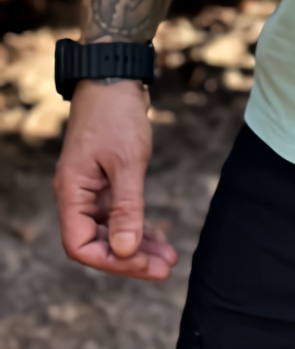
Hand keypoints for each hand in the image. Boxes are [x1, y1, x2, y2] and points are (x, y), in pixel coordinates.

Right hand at [54, 79, 177, 280]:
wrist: (115, 79)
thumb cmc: (116, 115)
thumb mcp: (127, 161)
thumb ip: (127, 207)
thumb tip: (126, 250)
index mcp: (72, 193)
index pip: (81, 245)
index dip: (111, 260)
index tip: (143, 262)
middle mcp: (77, 196)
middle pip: (98, 242)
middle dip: (131, 258)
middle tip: (165, 269)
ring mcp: (91, 189)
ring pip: (111, 230)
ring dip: (138, 245)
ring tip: (169, 258)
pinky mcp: (106, 181)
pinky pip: (119, 214)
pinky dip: (138, 225)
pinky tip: (158, 236)